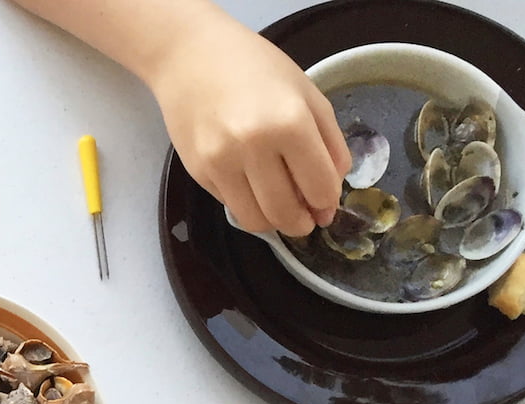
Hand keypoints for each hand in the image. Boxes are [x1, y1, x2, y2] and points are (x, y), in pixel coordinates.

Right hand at [144, 13, 348, 236]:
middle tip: (306, 218)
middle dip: (302, 223)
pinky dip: (248, 204)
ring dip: (274, 223)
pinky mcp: (199, 172)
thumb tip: (332, 191)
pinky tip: (252, 184)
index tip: (326, 203)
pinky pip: (231, 205)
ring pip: (255, 221)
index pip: (319, 187)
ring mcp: (221, 163)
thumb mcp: (307, 94)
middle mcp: (253, 147)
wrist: (192, 58)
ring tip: (281, 209)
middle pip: (286, 213)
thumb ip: (330, 142)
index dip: (328, 203)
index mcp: (290, 123)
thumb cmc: (256, 68)